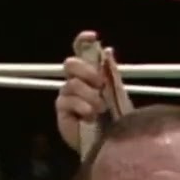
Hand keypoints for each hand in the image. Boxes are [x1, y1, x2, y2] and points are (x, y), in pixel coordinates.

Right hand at [55, 31, 106, 152]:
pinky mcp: (62, 111)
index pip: (81, 52)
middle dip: (86, 71)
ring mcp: (67, 96)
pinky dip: (81, 107)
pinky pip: (66, 101)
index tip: (92, 36)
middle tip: (100, 84)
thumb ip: (111, 73)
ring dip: (89, 96)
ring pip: (71, 84)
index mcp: (90, 75)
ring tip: (100, 109)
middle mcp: (76, 82)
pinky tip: (90, 116)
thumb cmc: (116, 119)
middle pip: (70, 64)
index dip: (82, 41)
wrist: (111, 143)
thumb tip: (108, 50)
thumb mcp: (117, 94)